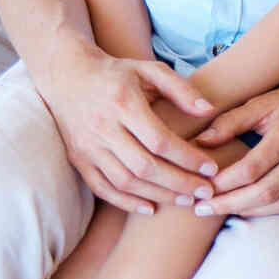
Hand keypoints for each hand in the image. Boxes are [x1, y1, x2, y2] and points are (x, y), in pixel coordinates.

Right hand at [42, 37, 218, 213]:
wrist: (67, 76)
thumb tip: (209, 111)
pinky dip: (126, 202)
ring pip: (125, 181)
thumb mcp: (150, 70)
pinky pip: (102, 188)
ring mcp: (87, 147)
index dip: (188, 158)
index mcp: (123, 104)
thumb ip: (182, 89)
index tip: (211, 169)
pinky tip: (150, 208)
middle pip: (144, 166)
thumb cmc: (117, 73)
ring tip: (186, 200)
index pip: (160, 141)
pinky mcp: (78, 159)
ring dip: (158, 195)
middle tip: (206, 192)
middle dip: (179, 183)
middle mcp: (102, 128)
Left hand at [193, 73, 278, 215]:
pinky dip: (275, 209)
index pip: (251, 168)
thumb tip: (200, 143)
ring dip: (252, 211)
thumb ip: (230, 122)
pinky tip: (254, 207)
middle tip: (204, 208)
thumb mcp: (262, 102)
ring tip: (226, 210)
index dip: (223, 183)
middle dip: (231, 204)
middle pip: (266, 191)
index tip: (202, 189)